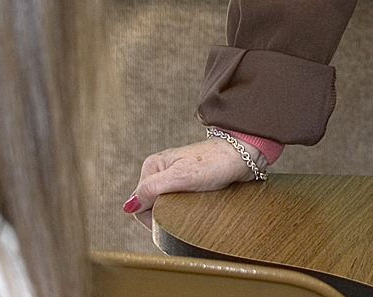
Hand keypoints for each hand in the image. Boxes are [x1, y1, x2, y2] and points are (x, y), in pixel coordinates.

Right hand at [123, 137, 256, 229]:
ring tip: (192, 208)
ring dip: (175, 213)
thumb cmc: (215, 161)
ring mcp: (174, 178)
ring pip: (165, 207)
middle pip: (151, 206)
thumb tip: (129, 207)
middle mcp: (161, 171)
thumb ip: (153, 189)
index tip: (170, 217)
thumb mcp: (181, 176)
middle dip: (164, 214)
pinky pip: (178, 204)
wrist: (243, 155)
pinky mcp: (188, 185)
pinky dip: (184, 210)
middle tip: (184, 211)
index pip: (138, 203)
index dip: (151, 216)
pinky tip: (195, 208)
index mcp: (153, 166)